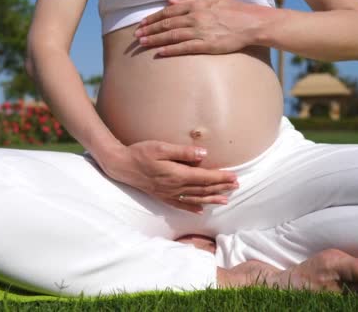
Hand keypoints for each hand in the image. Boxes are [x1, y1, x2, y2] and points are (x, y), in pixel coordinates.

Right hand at [99, 140, 238, 213]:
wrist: (121, 165)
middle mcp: (175, 187)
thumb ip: (182, 152)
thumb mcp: (161, 148)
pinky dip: (192, 207)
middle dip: (221, 188)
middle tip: (236, 186)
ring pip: (195, 198)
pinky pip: (181, 204)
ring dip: (211, 199)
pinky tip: (200, 210)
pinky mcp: (162, 196)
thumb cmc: (140, 153)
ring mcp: (168, 194)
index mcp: (177, 174)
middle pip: (203, 189)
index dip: (221, 178)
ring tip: (225, 200)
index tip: (234, 176)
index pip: (204, 177)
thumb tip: (203, 154)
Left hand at [134, 0, 266, 56]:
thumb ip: (190, 0)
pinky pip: (185, 48)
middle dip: (150, 29)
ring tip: (142, 43)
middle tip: (136, 35)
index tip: (142, 23)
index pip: (169, 12)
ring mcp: (201, 31)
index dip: (153, 18)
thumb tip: (171, 1)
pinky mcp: (207, 45)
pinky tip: (159, 52)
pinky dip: (171, 50)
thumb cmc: (233, 10)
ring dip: (155, 39)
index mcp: (196, 5)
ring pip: (172, 35)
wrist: (251, 23)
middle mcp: (196, 17)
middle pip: (167, 23)